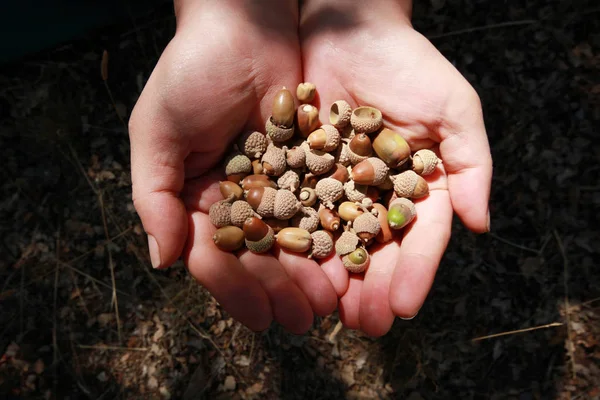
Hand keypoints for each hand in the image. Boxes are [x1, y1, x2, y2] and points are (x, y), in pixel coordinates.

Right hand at [128, 0, 339, 333]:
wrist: (245, 21)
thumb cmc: (191, 71)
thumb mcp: (157, 130)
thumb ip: (153, 196)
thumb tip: (162, 262)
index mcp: (199, 198)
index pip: (216, 257)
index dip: (237, 290)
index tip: (260, 318)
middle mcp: (240, 197)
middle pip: (261, 256)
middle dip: (281, 291)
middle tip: (303, 322)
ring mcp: (278, 182)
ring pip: (297, 239)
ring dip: (312, 274)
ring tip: (331, 304)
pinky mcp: (313, 162)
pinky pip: (325, 204)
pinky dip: (336, 234)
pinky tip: (351, 260)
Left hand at [300, 0, 492, 335]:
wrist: (348, 26)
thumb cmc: (408, 64)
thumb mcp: (453, 109)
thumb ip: (470, 165)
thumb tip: (481, 225)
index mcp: (415, 187)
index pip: (418, 239)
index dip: (414, 273)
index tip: (405, 307)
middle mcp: (373, 194)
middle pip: (374, 250)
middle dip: (371, 288)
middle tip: (365, 325)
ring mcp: (332, 186)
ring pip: (332, 240)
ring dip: (330, 278)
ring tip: (327, 312)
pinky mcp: (295, 171)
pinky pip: (293, 210)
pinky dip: (291, 241)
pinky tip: (289, 270)